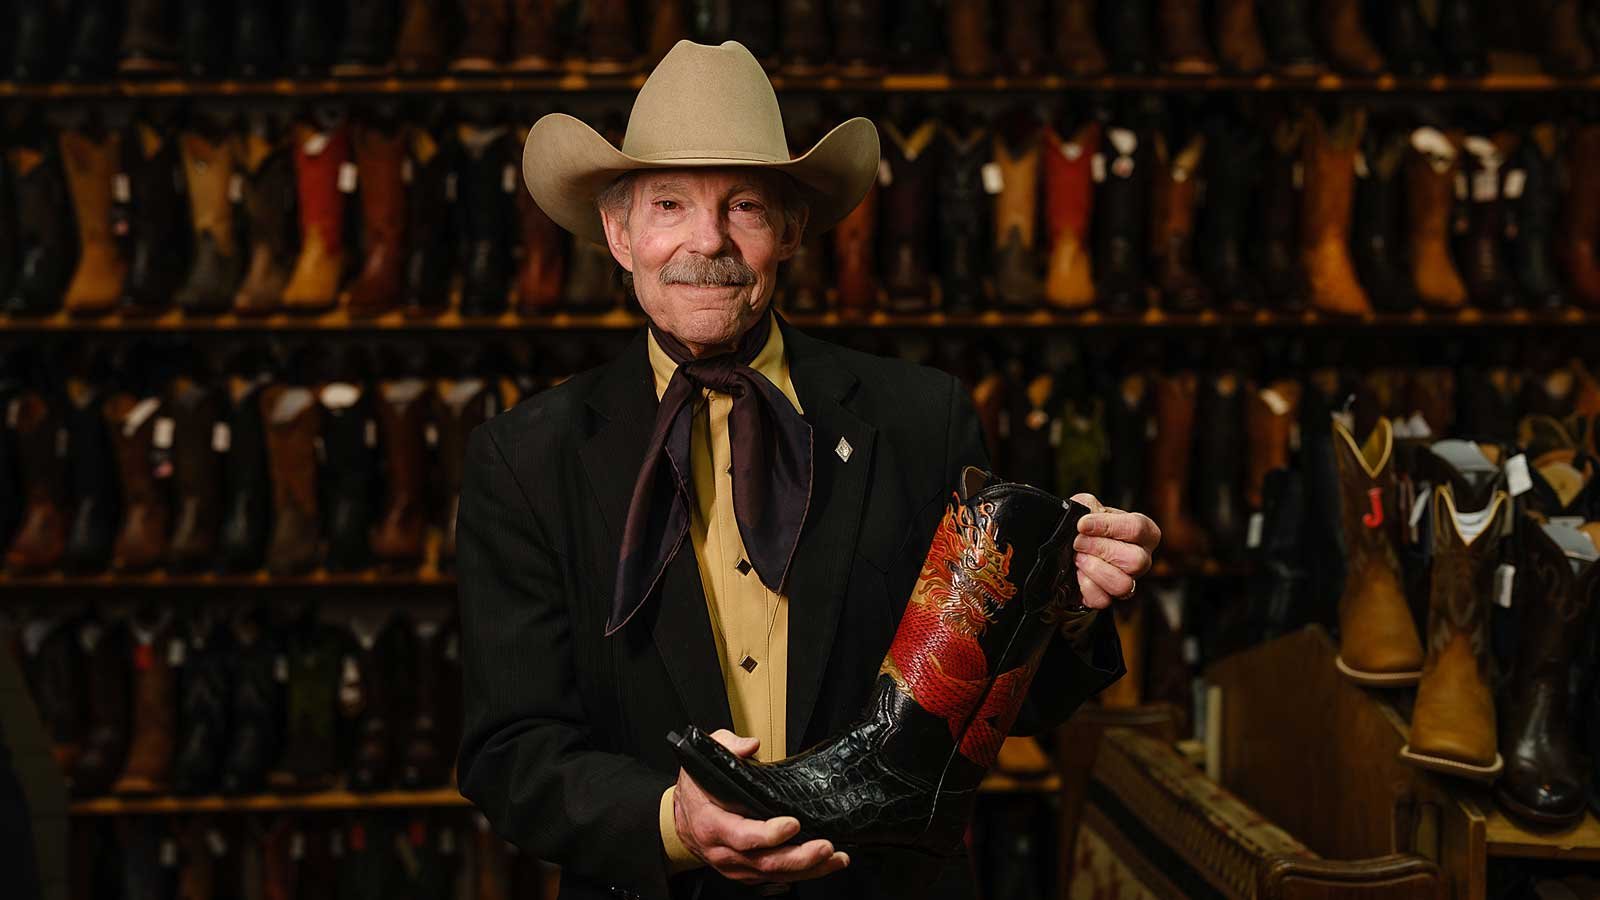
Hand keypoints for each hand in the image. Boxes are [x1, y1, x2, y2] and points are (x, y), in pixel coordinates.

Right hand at [672, 729, 849, 883]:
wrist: (679, 820)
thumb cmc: (696, 791)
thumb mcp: (703, 760)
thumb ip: (727, 747)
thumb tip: (750, 745)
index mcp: (712, 824)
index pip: (742, 836)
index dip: (769, 834)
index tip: (793, 823)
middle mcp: (723, 851)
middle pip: (764, 862)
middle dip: (799, 857)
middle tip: (825, 846)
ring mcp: (736, 866)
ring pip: (774, 874)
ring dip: (809, 869)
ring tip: (836, 858)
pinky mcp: (746, 872)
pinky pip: (775, 878)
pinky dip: (802, 874)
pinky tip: (822, 865)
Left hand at [1068, 494, 1161, 609]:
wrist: (1070, 550)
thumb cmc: (1087, 528)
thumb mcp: (1087, 508)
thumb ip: (1089, 506)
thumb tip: (1086, 515)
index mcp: (1144, 532)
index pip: (1136, 528)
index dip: (1107, 526)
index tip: (1082, 524)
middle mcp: (1142, 559)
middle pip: (1136, 560)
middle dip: (1100, 549)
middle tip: (1078, 543)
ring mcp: (1130, 581)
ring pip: (1123, 585)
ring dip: (1094, 569)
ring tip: (1078, 557)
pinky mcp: (1110, 598)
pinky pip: (1103, 600)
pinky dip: (1085, 586)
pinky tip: (1078, 573)